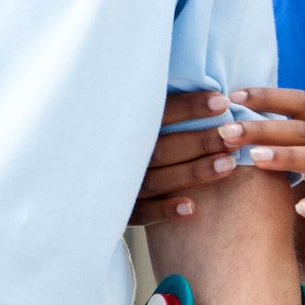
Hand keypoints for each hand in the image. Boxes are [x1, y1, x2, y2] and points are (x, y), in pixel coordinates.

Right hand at [129, 90, 241, 226]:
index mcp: (119, 124)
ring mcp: (116, 183)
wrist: (70, 177)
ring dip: (194, 173)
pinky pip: (141, 213)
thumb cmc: (120, 136)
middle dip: (200, 142)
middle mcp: (116, 153)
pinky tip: (191, 208)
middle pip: (162, 148)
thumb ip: (154, 104)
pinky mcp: (118, 211)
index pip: (158, 112)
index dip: (189, 106)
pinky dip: (164, 210)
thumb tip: (205, 91)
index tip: (222, 102)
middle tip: (233, 136)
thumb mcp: (129, 114)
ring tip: (229, 164)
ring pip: (157, 181)